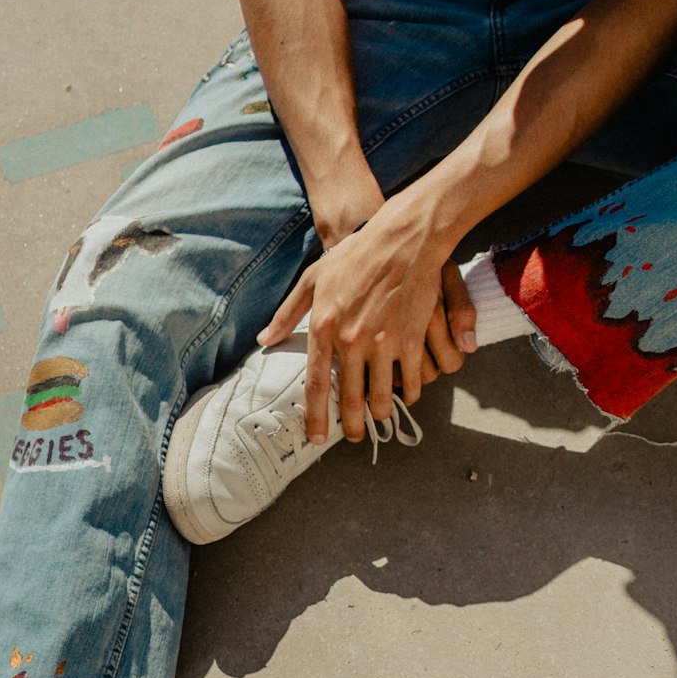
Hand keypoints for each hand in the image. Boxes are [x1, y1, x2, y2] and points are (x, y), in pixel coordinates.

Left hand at [258, 201, 472, 442]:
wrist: (401, 240)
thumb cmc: (354, 256)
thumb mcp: (312, 279)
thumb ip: (287, 314)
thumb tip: (264, 340)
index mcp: (323, 328)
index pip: (315, 385)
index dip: (315, 417)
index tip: (316, 437)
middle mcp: (351, 341)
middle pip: (350, 400)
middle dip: (351, 427)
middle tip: (353, 436)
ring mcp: (383, 343)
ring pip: (383, 397)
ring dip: (381, 413)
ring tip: (380, 417)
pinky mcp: (410, 340)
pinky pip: (412, 381)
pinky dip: (410, 393)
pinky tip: (408, 394)